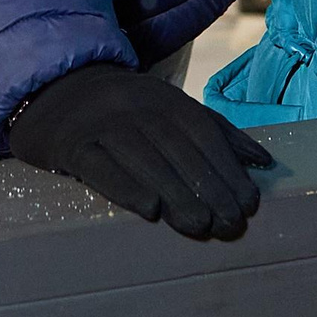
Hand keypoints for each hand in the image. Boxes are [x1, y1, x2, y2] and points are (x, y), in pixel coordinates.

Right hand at [7, 63, 272, 240]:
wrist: (53, 90)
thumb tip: (263, 162)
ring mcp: (100, 123)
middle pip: (176, 147)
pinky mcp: (70, 144)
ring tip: (199, 225)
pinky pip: (99, 166)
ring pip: (143, 157)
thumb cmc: (123, 112)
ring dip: (174, 192)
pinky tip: (148, 210)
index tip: (248, 204)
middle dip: (207, 186)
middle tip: (228, 224)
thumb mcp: (169, 109)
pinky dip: (125, 187)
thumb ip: (216, 133)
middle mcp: (135, 105)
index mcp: (164, 98)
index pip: (202, 132)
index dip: (227, 168)